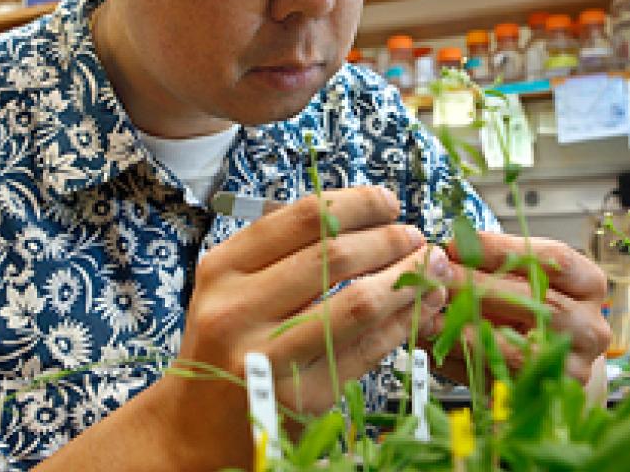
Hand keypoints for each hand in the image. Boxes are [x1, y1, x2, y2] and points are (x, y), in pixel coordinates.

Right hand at [160, 186, 451, 469]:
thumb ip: (284, 251)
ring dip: (407, 280)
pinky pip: (367, 350)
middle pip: (336, 256)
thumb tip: (369, 217)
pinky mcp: (303, 398)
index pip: (304, 217)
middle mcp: (238, 311)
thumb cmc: (225, 343)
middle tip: (416, 238)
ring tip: (432, 269)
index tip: (388, 202)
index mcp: (223, 270)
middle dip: (390, 240)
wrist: (197, 426)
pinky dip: (401, 323)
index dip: (358, 203)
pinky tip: (420, 309)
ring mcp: (270, 358)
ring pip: (359, 303)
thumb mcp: (232, 287)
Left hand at [427, 232, 610, 384]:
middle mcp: (588, 327)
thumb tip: (452, 248)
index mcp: (589, 286)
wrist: (558, 357)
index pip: (552, 259)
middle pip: (534, 301)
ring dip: (464, 330)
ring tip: (428, 314)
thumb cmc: (540, 304)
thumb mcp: (528, 275)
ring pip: (514, 348)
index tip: (458, 243)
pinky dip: (461, 360)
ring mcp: (572, 367)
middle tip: (437, 276)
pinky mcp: (543, 394)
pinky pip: (497, 378)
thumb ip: (497, 260)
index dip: (502, 250)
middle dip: (477, 286)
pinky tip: (436, 345)